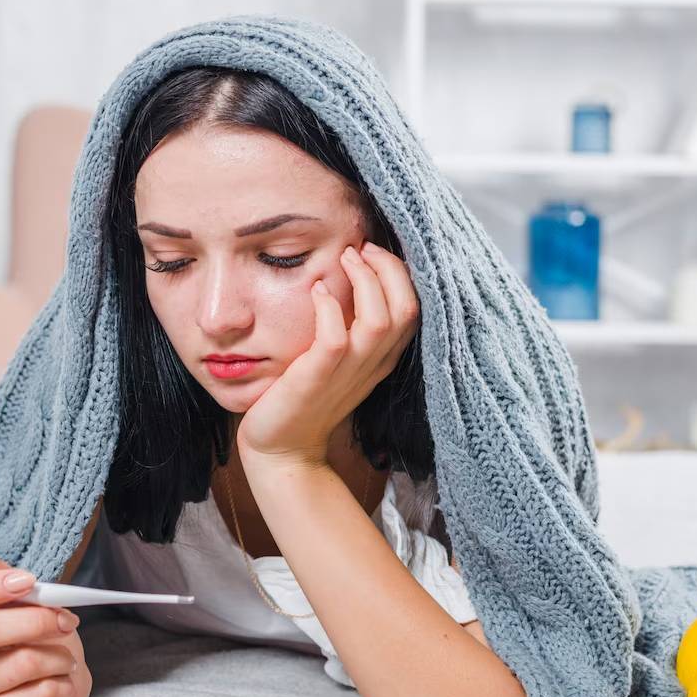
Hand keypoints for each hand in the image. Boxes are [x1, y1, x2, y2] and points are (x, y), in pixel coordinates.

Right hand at [0, 542, 88, 696]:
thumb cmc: (39, 650)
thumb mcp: (29, 608)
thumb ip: (4, 579)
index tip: (29, 581)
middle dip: (37, 620)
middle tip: (67, 621)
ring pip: (21, 662)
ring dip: (60, 658)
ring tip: (66, 662)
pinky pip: (37, 695)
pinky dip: (62, 687)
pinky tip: (60, 688)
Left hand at [236, 240, 419, 466]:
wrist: (283, 448)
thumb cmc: (306, 397)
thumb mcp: (339, 359)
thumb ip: (352, 327)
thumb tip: (351, 277)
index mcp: (382, 357)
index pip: (413, 307)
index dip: (399, 272)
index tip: (372, 251)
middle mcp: (373, 364)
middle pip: (407, 308)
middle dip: (389, 268)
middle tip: (360, 249)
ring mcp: (347, 372)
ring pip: (380, 320)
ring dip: (365, 281)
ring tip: (344, 258)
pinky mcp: (316, 378)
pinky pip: (335, 338)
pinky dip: (328, 308)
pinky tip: (316, 291)